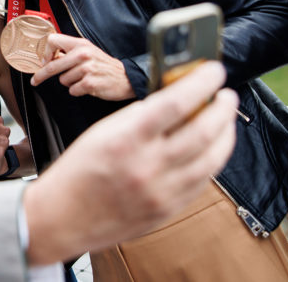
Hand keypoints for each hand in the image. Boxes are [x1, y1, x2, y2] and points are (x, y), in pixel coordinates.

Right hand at [23, 61, 237, 263]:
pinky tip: (209, 148)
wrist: (62, 217)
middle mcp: (147, 167)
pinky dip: (211, 159)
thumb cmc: (77, 171)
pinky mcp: (168, 211)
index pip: (176, 103)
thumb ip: (140, 116)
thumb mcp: (102, 132)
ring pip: (212, 159)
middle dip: (223, 108)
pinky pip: (202, 181)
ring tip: (223, 120)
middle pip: (203, 131)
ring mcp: (161, 193)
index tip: (214, 71)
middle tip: (225, 95)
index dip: (202, 82)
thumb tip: (174, 99)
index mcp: (126, 140)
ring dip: (225, 134)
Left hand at [30, 34, 134, 100]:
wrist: (125, 78)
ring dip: (70, 83)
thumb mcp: (87, 51)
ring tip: (83, 79)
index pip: (53, 40)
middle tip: (35, 81)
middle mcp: (83, 54)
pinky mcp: (90, 83)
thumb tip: (47, 58)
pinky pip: (72, 90)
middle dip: (41, 75)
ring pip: (63, 80)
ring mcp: (87, 69)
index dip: (45, 52)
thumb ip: (69, 52)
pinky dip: (77, 91)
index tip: (44, 61)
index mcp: (80, 44)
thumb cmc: (103, 65)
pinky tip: (88, 86)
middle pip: (52, 65)